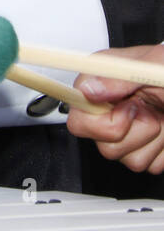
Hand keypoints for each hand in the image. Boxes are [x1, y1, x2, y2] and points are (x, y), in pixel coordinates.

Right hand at [66, 44, 163, 173]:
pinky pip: (146, 165)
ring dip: (150, 140)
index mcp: (104, 82)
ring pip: (124, 158)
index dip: (98, 121)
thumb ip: (117, 77)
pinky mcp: (143, 149)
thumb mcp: (151, 65)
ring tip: (160, 116)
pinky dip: (161, 151)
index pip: (76, 114)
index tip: (126, 110)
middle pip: (100, 143)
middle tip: (148, 110)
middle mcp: (110, 108)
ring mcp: (127, 131)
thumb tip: (87, 89)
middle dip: (131, 131)